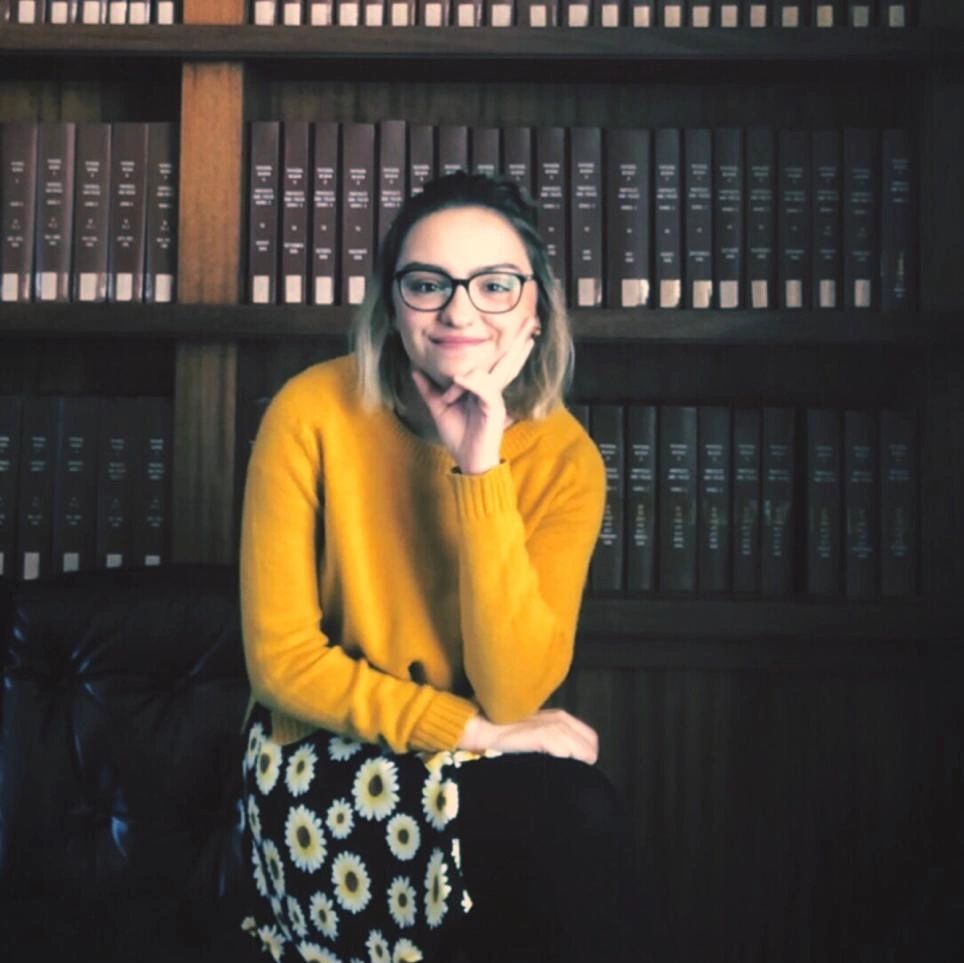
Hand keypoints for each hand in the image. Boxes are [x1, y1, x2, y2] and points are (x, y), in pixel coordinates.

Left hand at [410, 316, 539, 474]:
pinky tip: (461, 377)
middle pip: (509, 361)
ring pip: (504, 371)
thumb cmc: (459, 437)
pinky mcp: (494, 411)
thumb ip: (429, 389)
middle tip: (531, 320)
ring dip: (513, 352)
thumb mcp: (439, 408)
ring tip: (525, 338)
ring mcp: (496, 400)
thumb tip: (415, 369)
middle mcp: (493, 391)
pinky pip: (485, 391)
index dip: (506, 344)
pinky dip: (473, 383)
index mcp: (484, 389)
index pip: (496, 361)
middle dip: (520, 341)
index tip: (514, 325)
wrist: (468, 462)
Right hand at [458, 708, 598, 764]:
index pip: (591, 738)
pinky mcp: (539, 734)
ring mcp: (549, 725)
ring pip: (578, 749)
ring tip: (566, 775)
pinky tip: (557, 767)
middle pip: (588, 746)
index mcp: (561, 718)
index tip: (578, 767)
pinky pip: (562, 749)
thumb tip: (571, 760)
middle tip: (572, 775)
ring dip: (576, 763)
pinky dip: (564, 759)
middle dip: (584, 762)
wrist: (485, 729)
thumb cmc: (511, 736)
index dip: (587, 754)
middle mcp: (559, 719)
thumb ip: (555, 741)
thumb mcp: (537, 734)